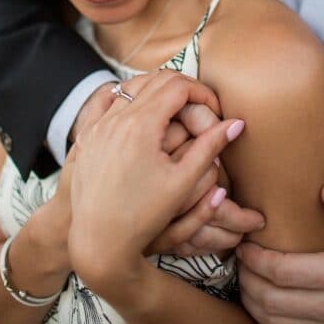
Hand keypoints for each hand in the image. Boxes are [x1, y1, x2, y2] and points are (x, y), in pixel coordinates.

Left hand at [67, 70, 244, 292]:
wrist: (97, 243)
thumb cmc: (143, 217)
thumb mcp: (183, 182)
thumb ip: (211, 147)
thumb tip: (237, 123)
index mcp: (141, 125)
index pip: (179, 85)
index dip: (203, 93)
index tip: (216, 113)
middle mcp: (115, 119)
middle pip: (156, 79)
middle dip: (185, 89)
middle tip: (201, 110)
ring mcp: (97, 126)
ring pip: (131, 87)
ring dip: (158, 92)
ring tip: (176, 114)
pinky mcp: (86, 138)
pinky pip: (107, 103)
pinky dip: (127, 99)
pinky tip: (140, 114)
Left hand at [236, 185, 323, 323]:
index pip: (283, 271)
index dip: (257, 259)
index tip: (246, 244)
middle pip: (270, 298)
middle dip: (247, 277)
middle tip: (240, 258)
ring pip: (271, 320)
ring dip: (251, 298)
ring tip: (246, 275)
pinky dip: (263, 316)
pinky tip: (260, 297)